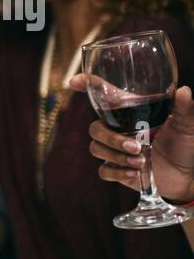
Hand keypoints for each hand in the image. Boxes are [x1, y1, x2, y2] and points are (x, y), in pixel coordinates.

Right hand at [69, 78, 193, 202]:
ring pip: (96, 148)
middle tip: (135, 147)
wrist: (186, 177)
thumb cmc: (185, 145)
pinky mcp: (116, 169)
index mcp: (132, 113)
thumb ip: (184, 109)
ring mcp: (115, 150)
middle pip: (95, 128)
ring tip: (141, 162)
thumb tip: (183, 91)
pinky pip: (103, 170)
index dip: (87, 86)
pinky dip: (118, 171)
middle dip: (111, 138)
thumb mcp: (187, 125)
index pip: (104, 95)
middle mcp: (119, 129)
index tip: (75, 82)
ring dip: (117, 156)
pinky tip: (135, 172)